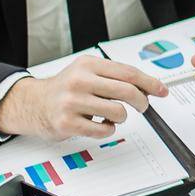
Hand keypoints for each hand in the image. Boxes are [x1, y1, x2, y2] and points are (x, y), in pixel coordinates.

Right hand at [0, 55, 166, 140]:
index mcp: (87, 65)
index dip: (150, 83)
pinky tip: (98, 124)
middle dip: (142, 102)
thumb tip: (150, 87)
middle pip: (127, 92)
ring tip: (110, 115)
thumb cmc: (66, 89)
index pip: (128, 73)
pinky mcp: (67, 122)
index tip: (162, 91)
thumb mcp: (88, 72)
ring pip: (118, 112)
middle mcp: (79, 81)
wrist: (33, 103)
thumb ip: (115, 77)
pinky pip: (103, 130)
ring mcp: (72, 102)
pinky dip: (107, 129)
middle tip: (143, 107)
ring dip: (121, 117)